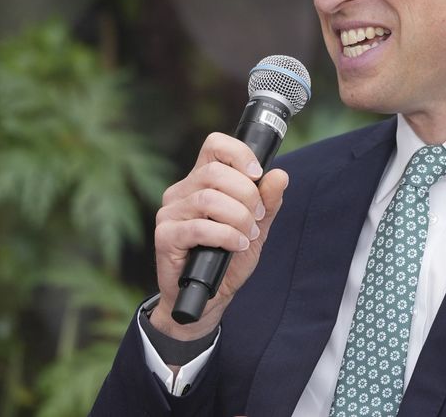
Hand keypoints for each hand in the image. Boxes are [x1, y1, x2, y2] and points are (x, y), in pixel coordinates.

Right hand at [151, 132, 287, 339]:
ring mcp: (170, 213)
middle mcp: (182, 191)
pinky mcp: (165, 236)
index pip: (215, 145)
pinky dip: (226, 235)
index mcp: (201, 181)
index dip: (239, 153)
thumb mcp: (256, 227)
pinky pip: (199, 227)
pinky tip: (237, 245)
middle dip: (247, 194)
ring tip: (248, 234)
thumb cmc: (227, 259)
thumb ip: (268, 202)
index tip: (257, 174)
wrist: (208, 299)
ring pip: (208, 198)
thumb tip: (280, 174)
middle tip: (258, 218)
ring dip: (238, 217)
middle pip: (215, 172)